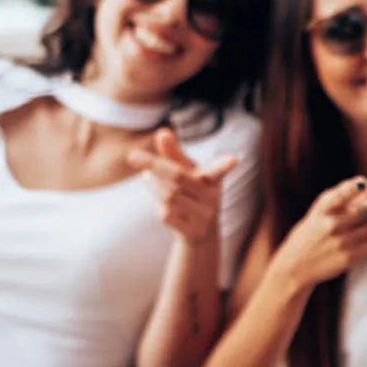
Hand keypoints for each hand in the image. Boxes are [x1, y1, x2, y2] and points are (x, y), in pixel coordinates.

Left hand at [127, 128, 237, 243]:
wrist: (201, 234)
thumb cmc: (192, 193)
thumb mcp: (187, 172)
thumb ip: (174, 154)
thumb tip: (162, 132)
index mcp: (213, 179)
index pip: (218, 170)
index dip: (225, 164)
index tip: (234, 158)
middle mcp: (212, 197)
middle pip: (179, 177)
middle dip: (155, 165)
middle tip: (132, 156)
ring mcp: (203, 216)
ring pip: (169, 195)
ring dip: (154, 185)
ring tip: (146, 176)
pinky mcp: (192, 231)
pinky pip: (167, 214)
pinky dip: (158, 204)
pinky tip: (158, 201)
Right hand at [272, 171, 366, 287]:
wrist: (296, 266)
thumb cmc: (315, 231)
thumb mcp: (326, 209)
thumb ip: (355, 191)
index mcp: (323, 208)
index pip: (343, 193)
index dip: (357, 186)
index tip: (363, 183)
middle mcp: (331, 224)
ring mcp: (340, 242)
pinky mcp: (348, 257)